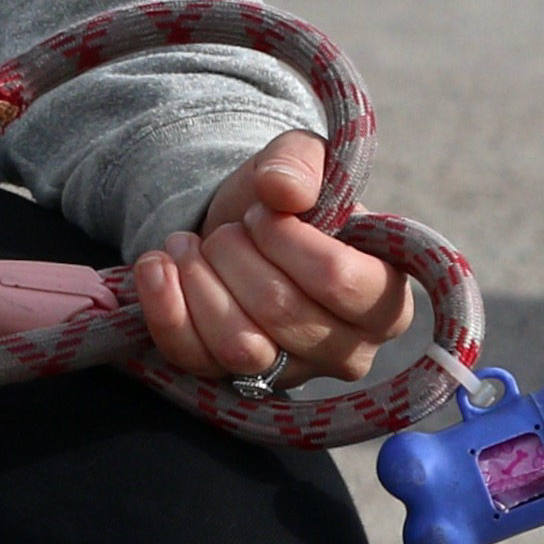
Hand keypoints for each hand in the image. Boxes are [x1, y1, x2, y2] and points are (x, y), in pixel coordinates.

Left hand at [131, 125, 413, 383]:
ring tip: (189, 244)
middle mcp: (348, 350)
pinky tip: (159, 267)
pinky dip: (165, 306)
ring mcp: (291, 374)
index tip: (264, 212)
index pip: (338, 280)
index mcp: (385, 298)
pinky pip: (194, 359)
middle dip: (236, 252)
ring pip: (239, 345)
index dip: (286, 238)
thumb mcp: (300, 160)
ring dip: (201, 279)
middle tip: (228, 228)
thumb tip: (282, 187)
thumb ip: (300, 161)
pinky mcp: (234, 383)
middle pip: (281, 310)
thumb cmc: (287, 202)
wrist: (238, 231)